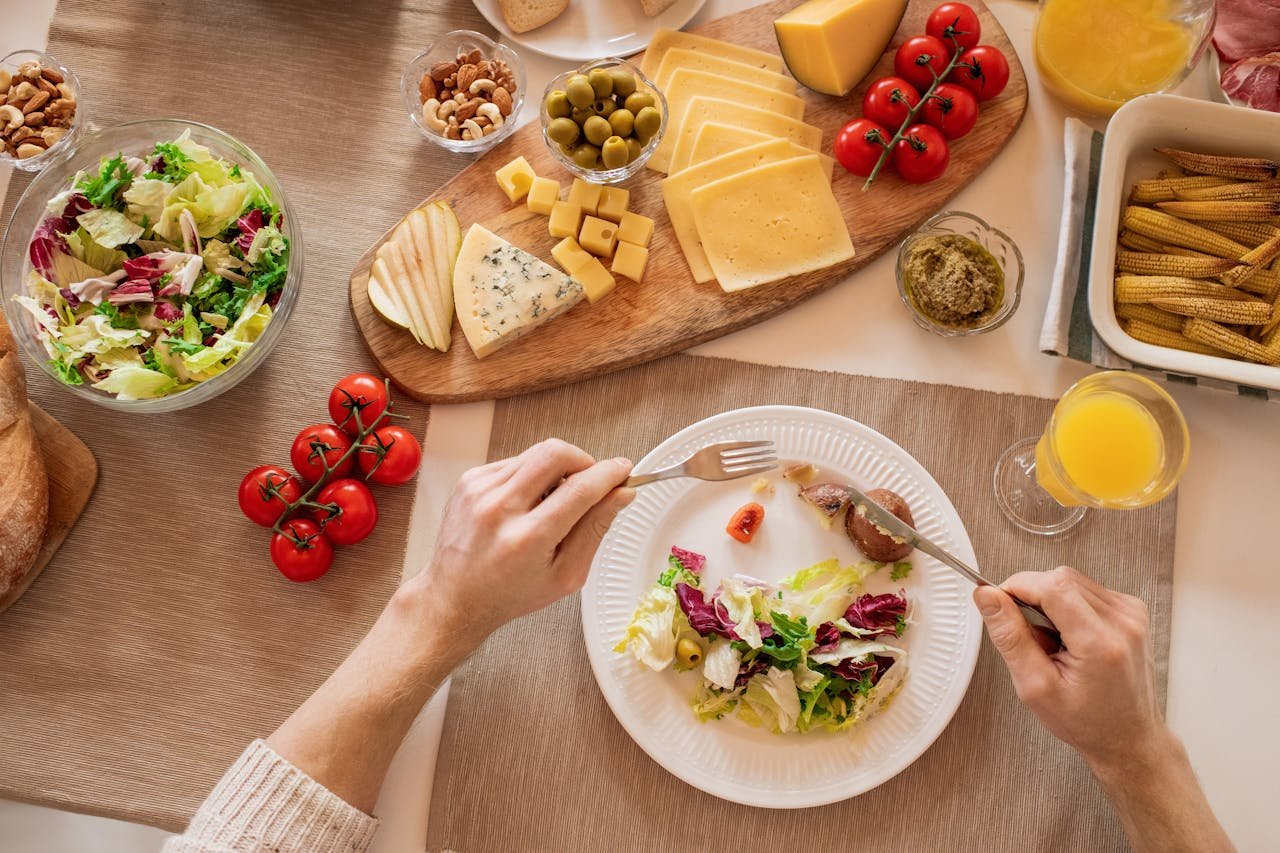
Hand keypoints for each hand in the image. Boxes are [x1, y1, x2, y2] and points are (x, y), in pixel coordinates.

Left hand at [418, 439, 633, 638]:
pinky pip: (515, 461)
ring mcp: (480, 490)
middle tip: (589, 482)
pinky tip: (526, 504)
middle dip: (583, 460)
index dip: (609, 474)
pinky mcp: (470, 480)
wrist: (454, 598)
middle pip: (555, 452)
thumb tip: (621, 494)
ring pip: (536, 452)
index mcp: (527, 539)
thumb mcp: (565, 575)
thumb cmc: (510, 593)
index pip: (580, 489)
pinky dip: (530, 475)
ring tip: (552, 502)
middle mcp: (499, 509)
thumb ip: (596, 530)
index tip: (624, 469)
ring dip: (556, 469)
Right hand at [973, 566, 1161, 771]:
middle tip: (1032, 638)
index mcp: (1100, 643)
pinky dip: (1068, 606)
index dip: (1017, 586)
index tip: (998, 601)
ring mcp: (1132, 614)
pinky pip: (1086, 589)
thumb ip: (1009, 636)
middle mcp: (1123, 622)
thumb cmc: (1087, 721)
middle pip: (1060, 578)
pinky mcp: (1132, 610)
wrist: (1128, 737)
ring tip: (1054, 643)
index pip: (1052, 585)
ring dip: (1051, 603)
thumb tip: (987, 597)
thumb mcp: (1035, 687)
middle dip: (1033, 598)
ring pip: (1071, 581)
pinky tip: (1070, 637)